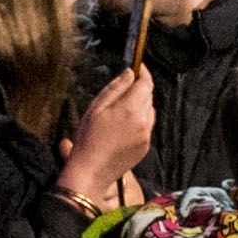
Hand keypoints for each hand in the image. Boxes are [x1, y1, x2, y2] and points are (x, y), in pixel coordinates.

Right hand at [68, 63, 156, 193]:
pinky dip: (139, 120)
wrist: (91, 171)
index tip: (137, 66)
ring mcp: (147, 135)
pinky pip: (147, 126)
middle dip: (139, 89)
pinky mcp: (145, 147)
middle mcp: (144, 121)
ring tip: (121, 109)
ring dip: (140, 105)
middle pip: (148, 96)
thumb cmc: (88, 137)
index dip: (143, 73)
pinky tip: (123, 127)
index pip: (146, 84)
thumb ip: (115, 88)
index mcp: (131, 109)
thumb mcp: (96, 107)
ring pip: (149, 111)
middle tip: (123, 88)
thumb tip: (130, 73)